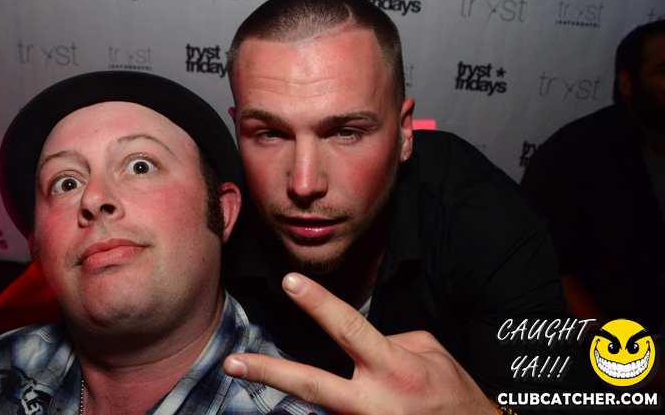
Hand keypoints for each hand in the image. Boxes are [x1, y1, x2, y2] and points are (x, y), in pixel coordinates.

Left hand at [223, 273, 495, 414]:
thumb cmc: (452, 393)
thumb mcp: (429, 352)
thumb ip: (387, 341)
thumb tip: (355, 342)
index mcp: (393, 366)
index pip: (348, 327)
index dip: (317, 304)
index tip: (289, 282)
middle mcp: (374, 401)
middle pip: (312, 385)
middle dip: (269, 373)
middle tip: (233, 363)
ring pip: (317, 410)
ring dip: (287, 397)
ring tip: (256, 377)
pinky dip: (320, 411)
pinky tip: (306, 403)